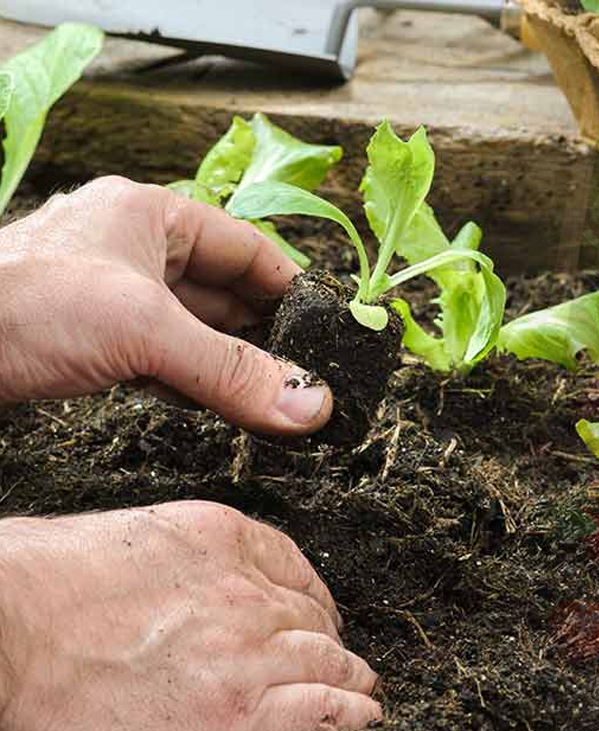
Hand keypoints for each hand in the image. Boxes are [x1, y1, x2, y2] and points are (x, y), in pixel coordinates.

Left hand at [0, 176, 330, 435]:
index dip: (291, 286)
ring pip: (191, 331)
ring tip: (272, 399)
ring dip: (229, 366)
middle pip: (223, 293)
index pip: (246, 246)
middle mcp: (130, 249)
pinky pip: (158, 360)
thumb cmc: (17, 304)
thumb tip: (308, 403)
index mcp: (149, 215)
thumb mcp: (144, 331)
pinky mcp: (84, 340)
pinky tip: (215, 407)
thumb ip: (232, 371)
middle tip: (307, 377)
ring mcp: (106, 296)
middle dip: (265, 336)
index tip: (329, 329)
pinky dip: (191, 384)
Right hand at [0, 501, 380, 730]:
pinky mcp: (236, 714)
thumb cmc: (31, 586)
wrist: (2, 637)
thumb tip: (173, 588)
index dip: (312, 597)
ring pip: (330, 663)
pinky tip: (363, 721)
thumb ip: (174, 563)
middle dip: (329, 639)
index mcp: (221, 537)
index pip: (295, 566)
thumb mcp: (123, 539)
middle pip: (314, 618)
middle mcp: (248, 591)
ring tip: (362, 691)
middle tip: (336, 659)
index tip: (316, 614)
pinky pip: (322, 713)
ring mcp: (248, 652)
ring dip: (351, 678)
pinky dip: (350, 717)